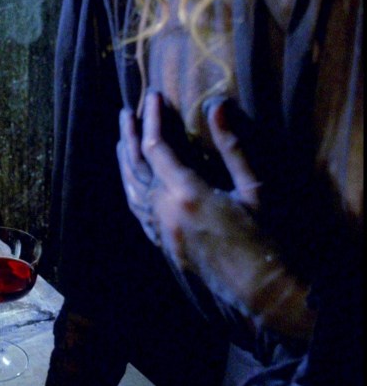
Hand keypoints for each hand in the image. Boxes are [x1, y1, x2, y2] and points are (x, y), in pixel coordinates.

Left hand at [117, 93, 314, 338]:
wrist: (261, 289)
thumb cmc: (264, 237)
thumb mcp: (254, 188)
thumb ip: (232, 146)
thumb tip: (217, 106)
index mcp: (186, 193)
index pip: (156, 147)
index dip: (152, 119)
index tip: (152, 96)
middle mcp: (164, 211)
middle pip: (135, 167)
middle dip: (129, 136)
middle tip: (125, 112)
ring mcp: (160, 231)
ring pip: (131, 191)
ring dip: (124, 163)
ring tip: (121, 142)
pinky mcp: (164, 245)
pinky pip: (138, 213)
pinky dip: (131, 191)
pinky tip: (132, 184)